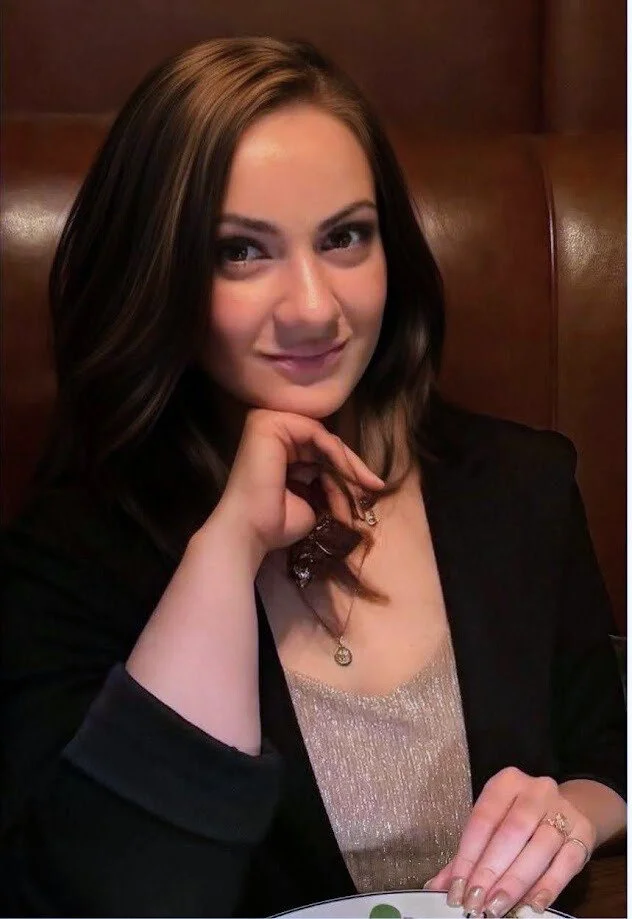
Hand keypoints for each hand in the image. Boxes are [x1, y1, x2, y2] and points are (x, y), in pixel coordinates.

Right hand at [215, 408, 383, 561]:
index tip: (372, 489)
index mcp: (275, 443)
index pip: (319, 449)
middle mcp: (270, 427)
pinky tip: (351, 477)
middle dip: (351, 468)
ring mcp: (269, 422)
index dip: (347, 468)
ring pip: (325, 439)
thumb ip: (328, 480)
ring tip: (364, 491)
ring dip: (348, 466)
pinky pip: (319, 436)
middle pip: (324, 443)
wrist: (250, 533)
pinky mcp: (271, 424)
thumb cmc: (275, 523)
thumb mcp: (311, 497)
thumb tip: (359, 479)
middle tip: (373, 489)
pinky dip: (338, 457)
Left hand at [425, 767, 595, 915]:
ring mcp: (563, 810)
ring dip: (514, 883)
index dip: (468, 856)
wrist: (571, 807)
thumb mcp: (494, 824)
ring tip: (495, 906)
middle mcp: (536, 791)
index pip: (482, 819)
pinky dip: (547, 887)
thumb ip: (468, 855)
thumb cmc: (520, 817)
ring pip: (538, 849)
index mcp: (507, 782)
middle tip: (474, 901)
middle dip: (490, 871)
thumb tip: (437, 886)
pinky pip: (565, 864)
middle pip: (510, 833)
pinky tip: (531, 905)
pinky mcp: (583, 834)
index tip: (456, 887)